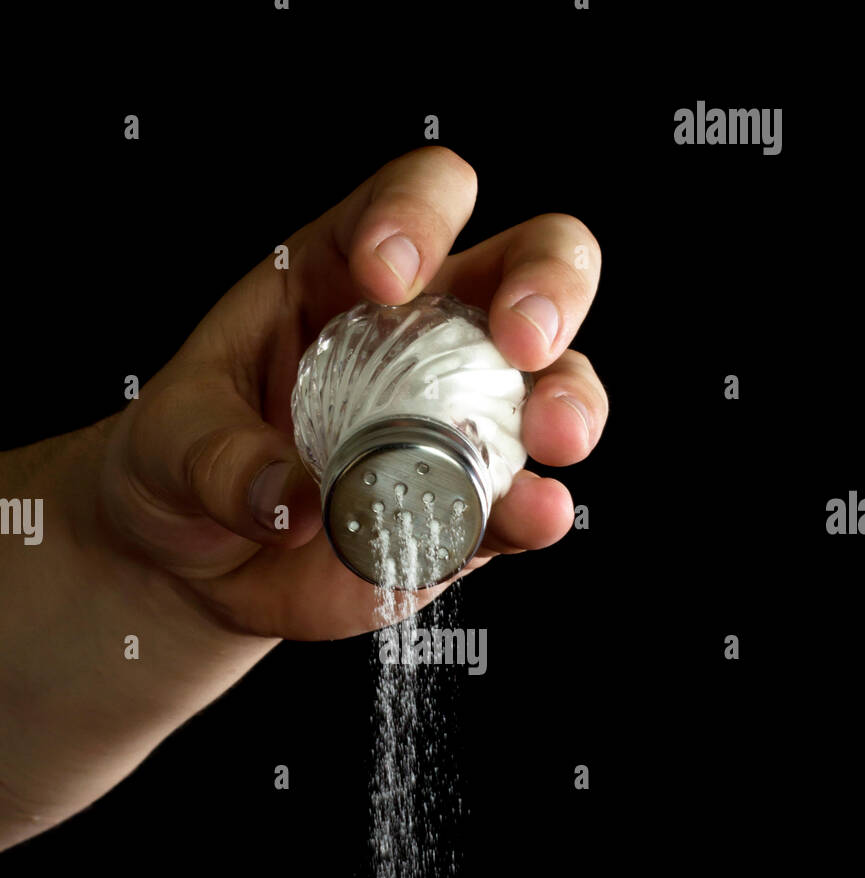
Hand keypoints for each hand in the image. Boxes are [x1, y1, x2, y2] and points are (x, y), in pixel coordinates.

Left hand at [100, 146, 607, 640]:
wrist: (199, 567)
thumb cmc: (183, 467)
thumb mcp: (169, 444)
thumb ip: (221, 461)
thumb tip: (294, 500)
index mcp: (346, 272)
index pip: (419, 197)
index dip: (419, 215)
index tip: (386, 277)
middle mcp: (424, 335)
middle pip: (528, 263)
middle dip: (546, 285)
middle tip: (522, 338)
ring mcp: (458, 422)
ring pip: (556, 380)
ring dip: (569, 400)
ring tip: (551, 436)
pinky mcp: (468, 509)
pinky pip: (520, 499)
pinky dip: (537, 508)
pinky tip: (535, 514)